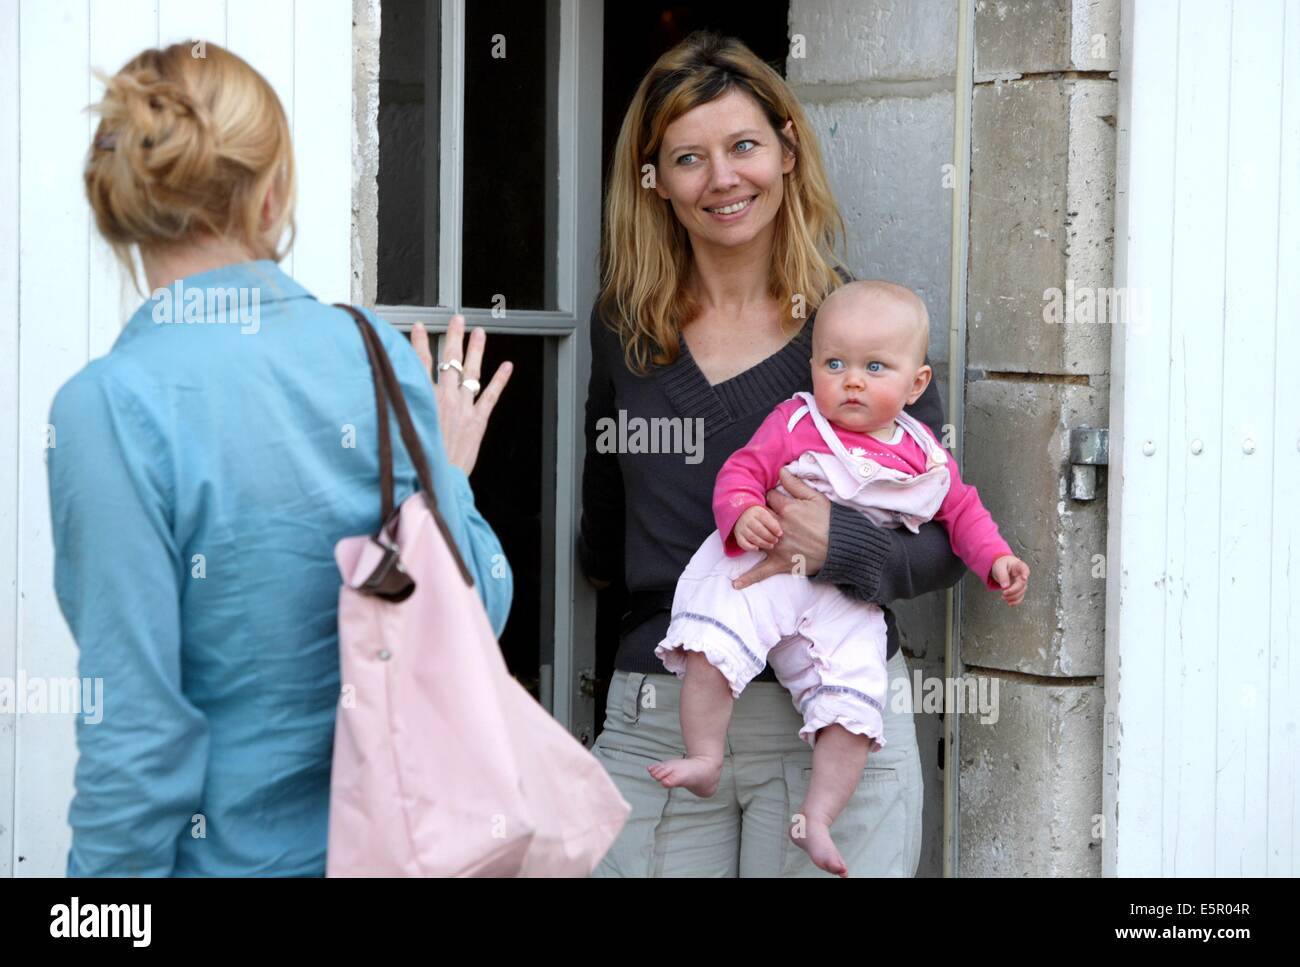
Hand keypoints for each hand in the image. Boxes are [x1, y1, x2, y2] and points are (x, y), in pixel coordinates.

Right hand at [410, 314, 511, 475]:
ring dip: (477, 351)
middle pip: (450, 360)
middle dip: (454, 337)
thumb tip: (384, 392)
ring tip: (480, 333)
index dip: (420, 342)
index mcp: (424, 399)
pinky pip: (491, 395)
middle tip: (457, 320)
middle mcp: (446, 399)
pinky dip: (500, 379)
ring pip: (471, 372)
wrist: (438, 480)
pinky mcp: (478, 421)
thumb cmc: (418, 460)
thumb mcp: (400, 429)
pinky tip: (507, 367)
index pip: (421, 362)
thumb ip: (397, 407)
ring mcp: (464, 408)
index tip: (419, 327)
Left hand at [732, 468, 830, 589]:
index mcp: (788, 509)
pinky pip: (762, 571)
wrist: (843, 547)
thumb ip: (796, 484)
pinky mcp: (781, 563)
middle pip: (757, 517)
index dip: (770, 496)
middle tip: (761, 513)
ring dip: (750, 535)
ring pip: (755, 538)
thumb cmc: (831, 521)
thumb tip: (781, 470)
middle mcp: (779, 528)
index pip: (768, 497)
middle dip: (757, 514)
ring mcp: (778, 547)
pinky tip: (735, 584)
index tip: (774, 498)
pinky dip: (749, 578)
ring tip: (746, 532)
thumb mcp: (816, 498)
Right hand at [734, 505, 782, 550]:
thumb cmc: (760, 516)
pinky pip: (742, 543)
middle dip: (769, 537)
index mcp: (756, 511)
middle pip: (759, 529)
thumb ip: (774, 518)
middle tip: (776, 540)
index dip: (774, 528)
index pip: (766, 519)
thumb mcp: (767, 512)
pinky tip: (757, 548)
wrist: (743, 515)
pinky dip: (750, 547)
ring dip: (763, 543)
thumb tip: (780, 528)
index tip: (780, 533)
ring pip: (752, 537)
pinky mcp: (737, 535)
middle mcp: (747, 518)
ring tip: (770, 545)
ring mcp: (741, 527)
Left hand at [990, 555, 1029, 605]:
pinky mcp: (1019, 589)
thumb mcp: (999, 568)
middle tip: (1003, 593)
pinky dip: (1016, 601)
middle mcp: (1022, 575)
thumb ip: (1003, 576)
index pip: (1024, 569)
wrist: (1002, 567)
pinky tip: (1009, 604)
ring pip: (1022, 591)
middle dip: (1013, 590)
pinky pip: (1020, 596)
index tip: (1024, 578)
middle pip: (1022, 584)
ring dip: (1013, 597)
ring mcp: (1022, 582)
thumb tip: (1005, 587)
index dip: (1025, 573)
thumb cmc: (1001, 565)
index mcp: (1018, 566)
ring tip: (1003, 597)